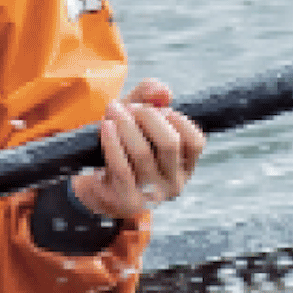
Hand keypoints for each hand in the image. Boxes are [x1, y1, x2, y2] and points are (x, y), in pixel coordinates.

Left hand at [67, 81, 204, 224]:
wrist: (97, 181)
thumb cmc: (123, 143)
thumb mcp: (136, 115)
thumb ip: (150, 95)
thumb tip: (163, 91)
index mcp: (185, 166)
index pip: (195, 142)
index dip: (177, 119)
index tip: (158, 108)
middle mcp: (175, 183)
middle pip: (169, 143)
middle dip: (148, 117)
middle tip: (130, 107)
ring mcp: (152, 195)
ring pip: (143, 153)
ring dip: (126, 125)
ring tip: (113, 111)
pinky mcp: (128, 201)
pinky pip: (121, 168)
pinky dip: (112, 143)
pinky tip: (106, 126)